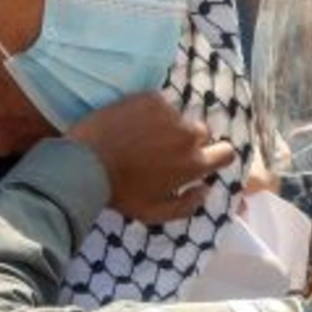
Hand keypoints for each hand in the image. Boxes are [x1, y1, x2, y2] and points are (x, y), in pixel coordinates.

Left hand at [69, 93, 236, 223]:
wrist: (85, 163)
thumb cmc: (120, 193)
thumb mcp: (154, 213)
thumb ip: (187, 206)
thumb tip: (205, 190)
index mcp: (193, 164)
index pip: (226, 152)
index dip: (216, 154)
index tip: (202, 156)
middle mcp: (188, 135)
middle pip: (201, 132)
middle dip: (187, 140)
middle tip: (162, 148)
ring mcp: (170, 113)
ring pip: (178, 117)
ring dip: (167, 125)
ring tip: (142, 135)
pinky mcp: (151, 98)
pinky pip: (160, 103)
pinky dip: (150, 111)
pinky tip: (131, 123)